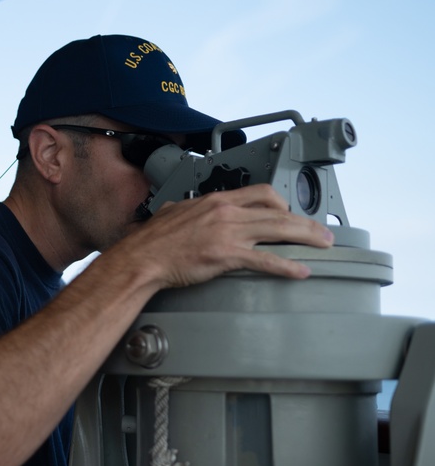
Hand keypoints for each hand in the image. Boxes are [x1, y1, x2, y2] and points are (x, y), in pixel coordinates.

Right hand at [117, 184, 334, 289]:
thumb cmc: (153, 240)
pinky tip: (300, 272)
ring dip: (306, 238)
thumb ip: (188, 210)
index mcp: (217, 201)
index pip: (261, 193)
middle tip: (323, 233)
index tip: (291, 214)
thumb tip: (186, 211)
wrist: (142, 258)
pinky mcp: (227, 255)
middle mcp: (227, 212)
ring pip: (279, 230)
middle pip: (278, 211)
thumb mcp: (174, 213)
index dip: (282, 204)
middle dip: (306, 222)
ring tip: (323, 246)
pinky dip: (287, 266)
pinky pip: (265, 260)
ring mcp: (229, 233)